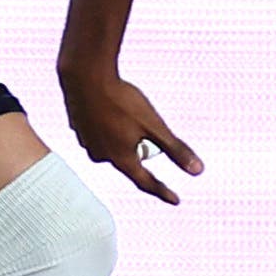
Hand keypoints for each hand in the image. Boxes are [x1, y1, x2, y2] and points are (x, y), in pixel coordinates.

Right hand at [60, 63, 202, 204]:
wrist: (86, 76)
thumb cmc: (121, 100)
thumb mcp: (154, 125)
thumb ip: (175, 150)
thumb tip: (197, 171)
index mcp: (121, 158)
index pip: (146, 182)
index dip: (163, 191)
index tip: (175, 199)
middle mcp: (101, 155)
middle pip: (129, 160)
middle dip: (141, 149)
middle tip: (146, 126)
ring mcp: (87, 142)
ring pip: (113, 146)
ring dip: (123, 137)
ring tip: (126, 115)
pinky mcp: (78, 127)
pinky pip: (99, 133)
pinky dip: (107, 126)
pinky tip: (109, 110)